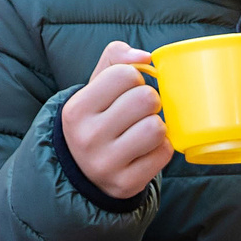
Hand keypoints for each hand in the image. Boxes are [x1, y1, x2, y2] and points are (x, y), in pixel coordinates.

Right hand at [60, 40, 171, 201]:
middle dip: (149, 102)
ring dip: (156, 126)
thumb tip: (146, 57)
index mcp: (76, 109)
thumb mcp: (94, 88)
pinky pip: (164, 153)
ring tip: (142, 131)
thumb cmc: (96, 119)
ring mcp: (106, 164)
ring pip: (156, 128)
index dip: (134, 78)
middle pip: (145, 99)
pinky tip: (145, 151)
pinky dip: (161, 148)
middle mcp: (87, 137)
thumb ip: (115, 58)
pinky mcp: (126, 183)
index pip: (125, 74)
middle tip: (139, 112)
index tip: (126, 91)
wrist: (82, 171)